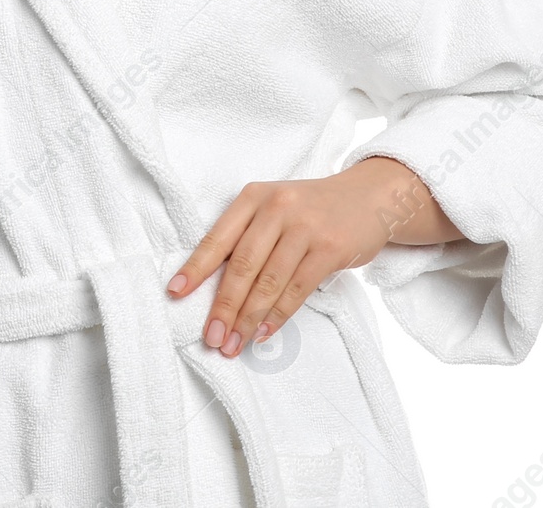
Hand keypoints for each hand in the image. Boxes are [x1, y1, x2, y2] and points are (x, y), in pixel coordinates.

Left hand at [166, 156, 463, 357]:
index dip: (195, 268)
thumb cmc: (310, 209)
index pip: (218, 238)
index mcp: (253, 197)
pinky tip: (264, 333)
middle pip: (242, 265)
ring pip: (269, 281)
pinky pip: (297, 288)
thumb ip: (247, 237)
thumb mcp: (274, 209)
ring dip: (248, 318)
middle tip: (211, 337)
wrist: (367, 197)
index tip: (175, 294)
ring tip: (234, 345)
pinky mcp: (329, 248)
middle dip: (223, 306)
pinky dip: (278, 315)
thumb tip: (214, 288)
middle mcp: (276, 208)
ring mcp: (304, 227)